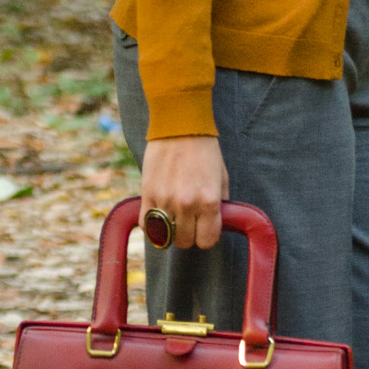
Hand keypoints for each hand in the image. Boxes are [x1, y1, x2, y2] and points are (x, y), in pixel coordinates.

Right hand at [141, 135, 228, 249]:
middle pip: (185, 242)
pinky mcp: (147, 194)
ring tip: (174, 218)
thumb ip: (220, 203)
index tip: (204, 229)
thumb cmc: (204, 150)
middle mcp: (187, 205)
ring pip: (165, 236)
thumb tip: (215, 223)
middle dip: (189, 235)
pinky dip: (152, 225)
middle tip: (189, 222)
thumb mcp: (221, 177)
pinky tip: (158, 215)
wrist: (179, 126)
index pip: (207, 241)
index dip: (206, 237)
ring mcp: (165, 200)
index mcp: (209, 201)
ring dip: (170, 230)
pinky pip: (147, 224)